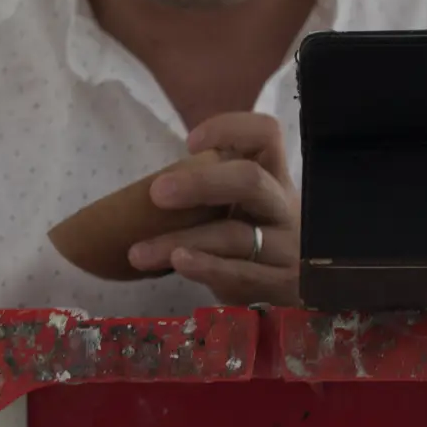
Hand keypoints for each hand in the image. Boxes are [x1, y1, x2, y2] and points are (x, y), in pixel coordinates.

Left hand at [127, 113, 301, 306]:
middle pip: (250, 181)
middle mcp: (283, 207)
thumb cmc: (247, 245)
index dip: (231, 128)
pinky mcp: (281, 285)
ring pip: (233, 235)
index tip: (190, 142)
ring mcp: (288, 248)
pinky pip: (240, 273)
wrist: (282, 299)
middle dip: (201, 183)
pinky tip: (178, 263)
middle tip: (157, 192)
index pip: (266, 134)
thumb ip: (208, 192)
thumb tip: (144, 190)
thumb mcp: (237, 211)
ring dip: (181, 240)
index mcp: (273, 178)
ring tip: (138, 252)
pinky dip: (206, 267)